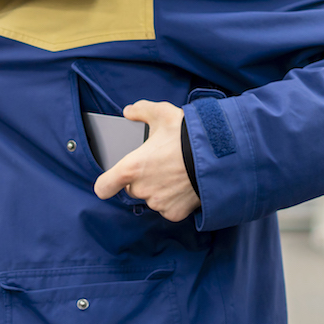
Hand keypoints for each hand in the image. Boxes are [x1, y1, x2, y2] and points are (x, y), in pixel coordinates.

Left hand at [93, 100, 200, 221]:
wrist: (220, 156)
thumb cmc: (189, 134)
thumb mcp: (163, 113)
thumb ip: (141, 110)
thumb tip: (129, 111)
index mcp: (132, 167)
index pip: (103, 187)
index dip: (106, 183)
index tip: (111, 180)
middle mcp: (142, 189)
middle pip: (131, 189)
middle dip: (141, 179)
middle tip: (159, 164)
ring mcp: (159, 203)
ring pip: (151, 198)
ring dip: (158, 189)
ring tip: (176, 172)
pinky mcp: (175, 213)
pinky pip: (168, 208)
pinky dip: (174, 200)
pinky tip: (185, 185)